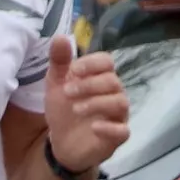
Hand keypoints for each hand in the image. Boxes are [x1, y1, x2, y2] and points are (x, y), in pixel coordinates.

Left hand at [38, 36, 128, 175]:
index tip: (73, 70)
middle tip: (67, 92)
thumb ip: (58, 62)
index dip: (92, 63)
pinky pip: (123, 131)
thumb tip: (60, 36)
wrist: (61, 142)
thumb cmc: (63, 109)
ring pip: (120, 103)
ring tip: (75, 109)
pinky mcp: (116, 136)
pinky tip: (93, 127)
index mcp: (99, 78)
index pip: (107, 62)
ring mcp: (117, 116)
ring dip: (97, 103)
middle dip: (89, 85)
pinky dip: (109, 127)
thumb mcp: (55, 84)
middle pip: (113, 81)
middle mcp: (113, 94)